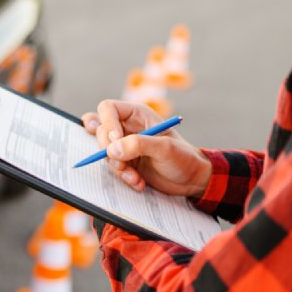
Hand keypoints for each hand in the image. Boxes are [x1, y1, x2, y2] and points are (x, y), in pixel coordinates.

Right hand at [81, 100, 210, 197]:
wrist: (191, 180)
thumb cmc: (183, 158)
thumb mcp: (164, 148)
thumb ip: (138, 144)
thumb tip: (111, 149)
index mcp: (137, 114)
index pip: (108, 109)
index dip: (107, 123)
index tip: (115, 141)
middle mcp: (127, 127)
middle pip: (101, 131)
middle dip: (109, 150)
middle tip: (123, 163)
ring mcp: (124, 145)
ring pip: (104, 151)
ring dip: (117, 167)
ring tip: (135, 177)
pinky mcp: (125, 161)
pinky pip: (112, 166)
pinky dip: (122, 176)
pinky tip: (138, 181)